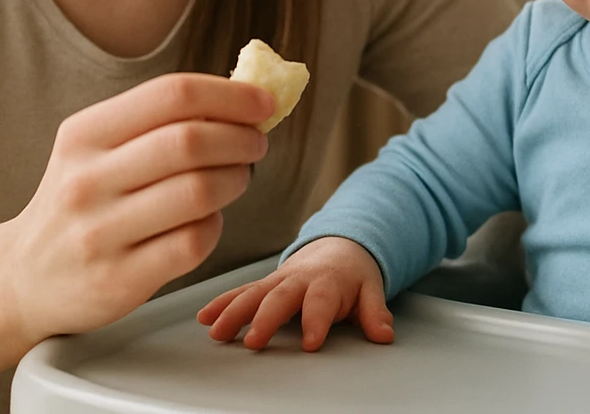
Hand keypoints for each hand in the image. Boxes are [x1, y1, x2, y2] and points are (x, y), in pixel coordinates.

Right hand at [1, 73, 274, 343]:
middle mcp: (86, 180)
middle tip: (255, 144)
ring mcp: (99, 232)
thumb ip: (159, 121)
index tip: (262, 102)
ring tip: (237, 178)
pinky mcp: (118, 279)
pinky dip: (215, 225)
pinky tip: (207, 220)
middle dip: (241, 138)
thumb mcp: (97, 149)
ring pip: (199, 191)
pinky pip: (194, 242)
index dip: (230, 95)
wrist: (24, 277)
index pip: (172, 95)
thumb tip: (246, 97)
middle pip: (191, 141)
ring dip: (236, 180)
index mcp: (84, 134)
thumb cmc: (83, 201)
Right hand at [196, 236, 393, 351]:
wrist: (339, 246)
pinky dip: (222, 303)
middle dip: (266, 319)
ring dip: (234, 312)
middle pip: (281, 298)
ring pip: (254, 294)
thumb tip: (384, 334)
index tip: (311, 342)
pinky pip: (241, 292)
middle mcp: (299, 279)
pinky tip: (205, 317)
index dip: (316, 321)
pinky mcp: (265, 284)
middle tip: (253, 341)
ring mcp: (279, 281)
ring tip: (218, 332)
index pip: (322, 302)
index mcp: (328, 281)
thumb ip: (375, 312)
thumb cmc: (353, 274)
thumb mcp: (371, 289)